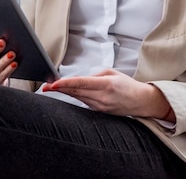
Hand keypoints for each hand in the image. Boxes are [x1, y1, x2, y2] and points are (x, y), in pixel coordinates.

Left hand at [42, 69, 173, 119]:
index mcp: (106, 85)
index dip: (65, 84)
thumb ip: (95, 75)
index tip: (53, 83)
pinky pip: (83, 102)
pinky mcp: (99, 112)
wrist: (141, 102)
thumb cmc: (127, 85)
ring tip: (50, 87)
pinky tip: (66, 92)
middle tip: (45, 86)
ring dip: (64, 92)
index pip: (81, 84)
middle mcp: (102, 98)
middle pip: (75, 92)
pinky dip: (74, 96)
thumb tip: (80, 80)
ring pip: (77, 97)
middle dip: (59, 88)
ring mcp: (100, 107)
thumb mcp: (112, 73)